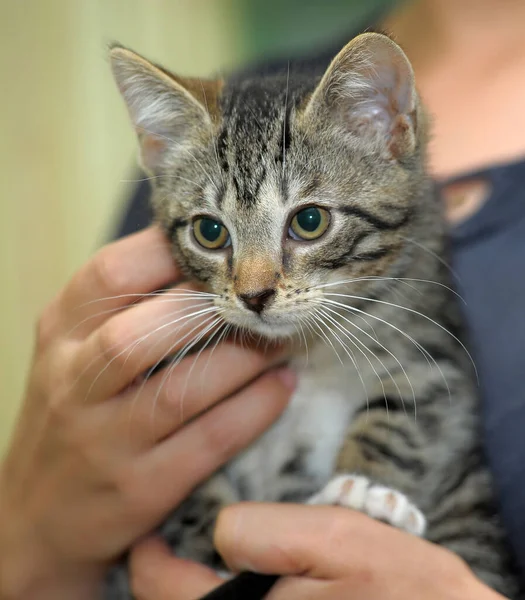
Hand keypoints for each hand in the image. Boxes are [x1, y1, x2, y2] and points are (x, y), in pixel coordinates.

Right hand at [0, 228, 294, 599]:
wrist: (36, 517)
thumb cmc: (70, 415)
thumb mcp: (73, 352)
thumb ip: (121, 307)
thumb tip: (202, 258)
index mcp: (59, 335)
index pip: (110, 275)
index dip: (173, 253)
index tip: (223, 248)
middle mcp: (74, 383)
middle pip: (143, 333)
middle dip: (210, 310)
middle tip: (256, 298)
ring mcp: (105, 440)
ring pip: (183, 389)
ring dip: (245, 359)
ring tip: (281, 338)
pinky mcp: (141, 488)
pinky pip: (210, 439)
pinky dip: (255, 408)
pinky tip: (282, 386)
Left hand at [130, 503, 506, 599]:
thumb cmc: (401, 586)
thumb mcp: (338, 538)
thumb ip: (268, 532)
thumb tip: (221, 530)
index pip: (162, 592)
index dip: (149, 560)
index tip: (150, 537)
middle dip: (166, 580)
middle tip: (170, 546)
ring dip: (195, 593)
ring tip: (201, 563)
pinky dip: (226, 599)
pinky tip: (244, 583)